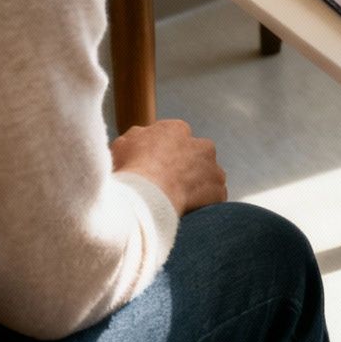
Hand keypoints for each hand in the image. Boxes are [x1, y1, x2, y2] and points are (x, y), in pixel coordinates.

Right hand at [110, 119, 227, 213]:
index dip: (166, 153)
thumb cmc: (131, 170)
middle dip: (187, 166)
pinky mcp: (218, 190)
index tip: (158, 167)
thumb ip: (137, 138)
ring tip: (179, 200)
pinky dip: (205, 204)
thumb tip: (141, 137)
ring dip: (198, 185)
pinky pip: (214, 196)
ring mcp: (212, 168)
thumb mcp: (122, 145)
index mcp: (176, 129)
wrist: (146, 196)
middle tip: (170, 183)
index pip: (176, 137)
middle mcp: (200, 144)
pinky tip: (190, 211)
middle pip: (196, 155)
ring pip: (208, 175)